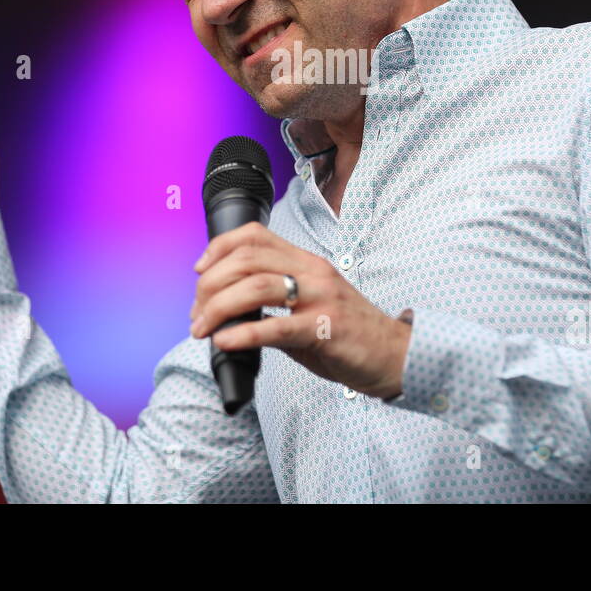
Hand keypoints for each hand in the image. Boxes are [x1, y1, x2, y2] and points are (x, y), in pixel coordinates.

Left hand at [190, 222, 411, 398]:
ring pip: (257, 287)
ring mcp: (321, 298)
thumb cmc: (348, 333)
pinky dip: (243, 334)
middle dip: (210, 285)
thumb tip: (227, 315)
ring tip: (203, 329)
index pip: (255, 235)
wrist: (393, 355)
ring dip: (219, 308)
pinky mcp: (326, 329)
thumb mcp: (310, 305)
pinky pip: (277, 327)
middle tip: (196, 313)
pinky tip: (225, 342)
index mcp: (306, 262)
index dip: (219, 247)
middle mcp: (313, 272)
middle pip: (247, 260)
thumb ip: (273, 304)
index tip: (199, 271)